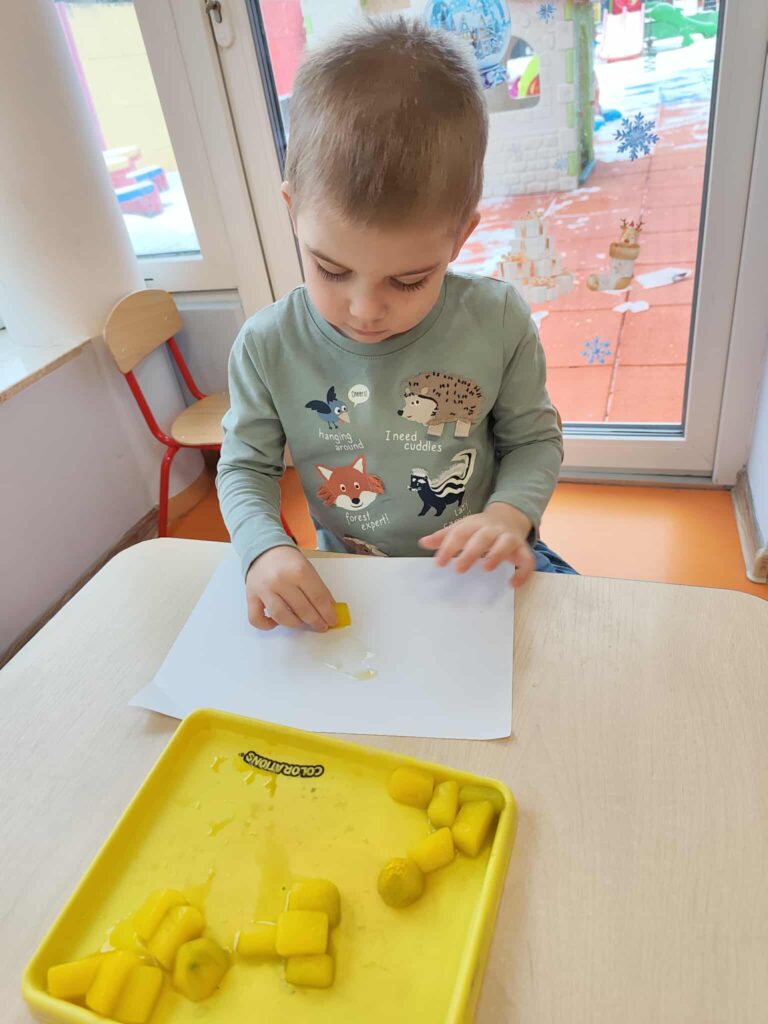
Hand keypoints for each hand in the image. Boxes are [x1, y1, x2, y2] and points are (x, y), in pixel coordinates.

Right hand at [245, 546, 337, 630]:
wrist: (263, 549)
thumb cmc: (288, 560)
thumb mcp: (307, 568)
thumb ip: (317, 588)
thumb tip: (328, 609)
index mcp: (298, 570)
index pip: (318, 597)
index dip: (327, 612)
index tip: (332, 621)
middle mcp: (280, 580)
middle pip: (303, 609)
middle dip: (316, 621)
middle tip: (322, 626)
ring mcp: (264, 590)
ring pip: (282, 617)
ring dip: (296, 624)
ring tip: (302, 623)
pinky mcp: (251, 597)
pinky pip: (256, 619)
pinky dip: (267, 625)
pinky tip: (276, 623)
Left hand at [418, 503, 534, 587]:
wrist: (508, 517)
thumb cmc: (479, 529)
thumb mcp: (461, 528)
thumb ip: (444, 537)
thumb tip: (423, 543)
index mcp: (474, 524)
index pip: (460, 533)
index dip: (449, 547)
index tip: (438, 563)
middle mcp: (493, 529)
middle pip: (483, 537)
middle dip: (471, 552)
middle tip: (458, 569)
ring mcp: (509, 538)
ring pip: (506, 543)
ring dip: (497, 554)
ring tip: (486, 569)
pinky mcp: (522, 550)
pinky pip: (526, 560)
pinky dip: (522, 572)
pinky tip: (512, 584)